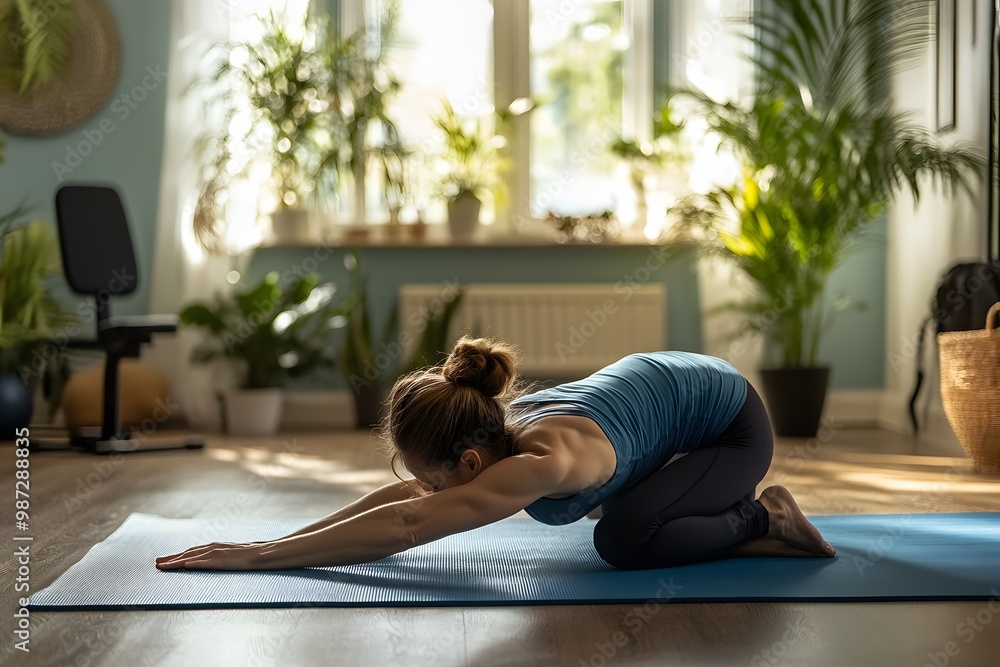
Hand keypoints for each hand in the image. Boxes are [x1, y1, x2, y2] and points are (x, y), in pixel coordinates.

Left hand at [155, 541, 270, 570]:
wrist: (263, 553)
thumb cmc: (250, 555)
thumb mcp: (233, 554)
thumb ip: (222, 556)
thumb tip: (215, 561)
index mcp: (215, 547)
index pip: (192, 551)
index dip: (178, 555)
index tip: (166, 559)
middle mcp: (213, 548)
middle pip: (187, 553)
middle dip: (171, 558)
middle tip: (156, 562)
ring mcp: (216, 553)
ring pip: (191, 557)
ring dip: (175, 561)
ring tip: (162, 565)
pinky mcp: (221, 560)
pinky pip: (204, 562)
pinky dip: (192, 563)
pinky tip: (183, 566)